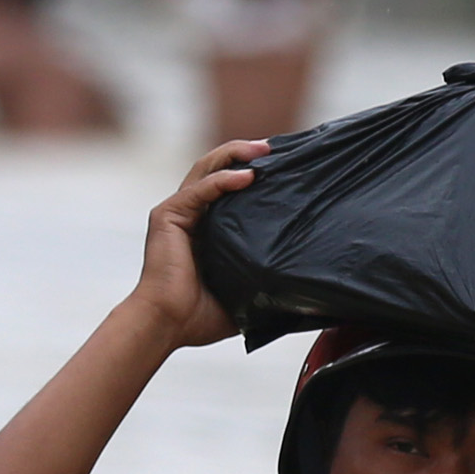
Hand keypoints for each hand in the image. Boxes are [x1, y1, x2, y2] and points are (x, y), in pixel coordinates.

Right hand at [138, 137, 263, 345]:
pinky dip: (223, 179)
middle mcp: (190, 213)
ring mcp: (177, 212)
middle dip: (245, 154)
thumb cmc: (199, 315)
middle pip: (217, 168)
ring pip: (207, 169)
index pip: (229, 186)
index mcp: (206, 226)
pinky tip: (247, 176)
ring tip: (264, 150)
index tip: (282, 166)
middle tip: (275, 149)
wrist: (168, 324)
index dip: (252, 171)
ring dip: (235, 155)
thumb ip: (266, 283)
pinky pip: (199, 190)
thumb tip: (307, 294)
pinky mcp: (168, 216)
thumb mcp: (244, 293)